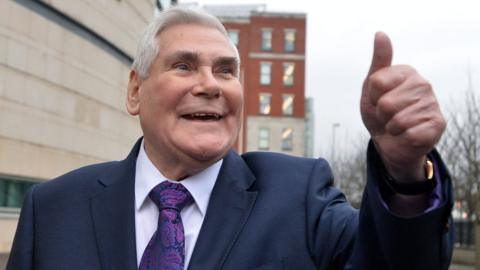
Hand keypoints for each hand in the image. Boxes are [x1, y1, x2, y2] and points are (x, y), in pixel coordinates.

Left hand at [360, 32, 445, 181]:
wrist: (390, 142)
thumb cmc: (380, 113)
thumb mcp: (372, 88)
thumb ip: (378, 62)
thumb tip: (380, 33)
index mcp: (407, 72)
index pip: (376, 82)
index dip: (372, 96)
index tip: (379, 99)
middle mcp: (424, 84)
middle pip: (386, 103)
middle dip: (381, 114)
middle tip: (388, 116)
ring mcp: (433, 104)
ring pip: (396, 120)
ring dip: (392, 127)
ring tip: (397, 125)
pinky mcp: (438, 124)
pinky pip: (409, 133)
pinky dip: (402, 138)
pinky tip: (408, 135)